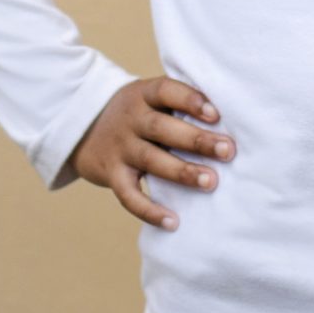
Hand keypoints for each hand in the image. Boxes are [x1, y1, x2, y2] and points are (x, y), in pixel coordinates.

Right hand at [65, 75, 236, 231]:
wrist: (83, 128)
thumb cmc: (138, 113)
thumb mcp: (150, 97)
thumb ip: (179, 102)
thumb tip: (230, 117)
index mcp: (143, 95)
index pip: (166, 91)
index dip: (190, 100)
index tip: (215, 114)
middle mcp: (130, 120)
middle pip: (162, 128)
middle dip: (197, 140)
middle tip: (228, 150)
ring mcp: (120, 148)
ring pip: (151, 160)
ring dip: (182, 171)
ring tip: (211, 182)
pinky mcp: (112, 175)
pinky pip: (129, 196)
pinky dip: (149, 211)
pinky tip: (174, 222)